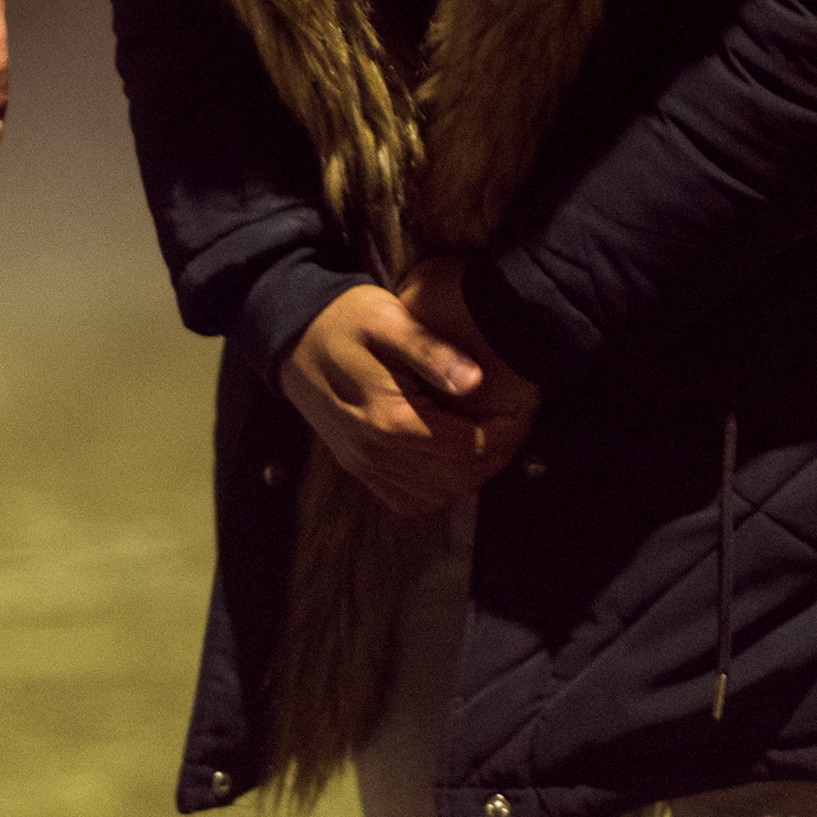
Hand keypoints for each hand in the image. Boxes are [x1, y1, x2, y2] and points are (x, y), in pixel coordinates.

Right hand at [281, 277, 540, 518]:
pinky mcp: (357, 467)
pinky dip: (439, 488)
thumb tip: (475, 382)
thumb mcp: (388, 318)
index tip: (526, 407)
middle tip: (516, 420)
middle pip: (459, 477)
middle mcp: (375, 453)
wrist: (290, 334)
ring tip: (491, 435)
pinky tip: (451, 456)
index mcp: (390, 418)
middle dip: (498, 453)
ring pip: (438, 495)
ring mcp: (363, 465)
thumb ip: (430, 351)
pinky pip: (408, 499)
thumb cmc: (343, 317)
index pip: (470, 448)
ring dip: (472, 472)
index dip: (508, 433)